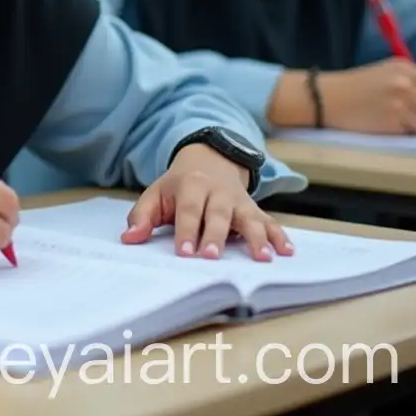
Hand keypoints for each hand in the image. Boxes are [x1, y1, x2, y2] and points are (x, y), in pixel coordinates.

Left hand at [121, 144, 292, 261]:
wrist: (210, 158)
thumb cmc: (179, 185)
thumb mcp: (157, 193)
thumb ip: (142, 215)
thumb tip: (129, 239)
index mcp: (191, 186)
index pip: (188, 209)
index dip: (186, 231)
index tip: (184, 253)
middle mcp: (218, 192)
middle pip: (218, 215)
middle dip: (216, 236)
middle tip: (213, 257)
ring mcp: (239, 200)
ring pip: (249, 217)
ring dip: (257, 237)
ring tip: (263, 257)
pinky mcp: (254, 209)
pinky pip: (269, 221)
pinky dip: (279, 236)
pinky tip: (287, 252)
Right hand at [320, 59, 415, 133]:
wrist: (327, 97)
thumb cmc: (352, 86)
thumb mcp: (383, 73)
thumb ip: (408, 81)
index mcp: (404, 67)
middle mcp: (405, 82)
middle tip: (411, 119)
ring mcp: (400, 101)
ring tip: (397, 122)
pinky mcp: (393, 120)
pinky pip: (411, 131)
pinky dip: (403, 132)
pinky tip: (387, 125)